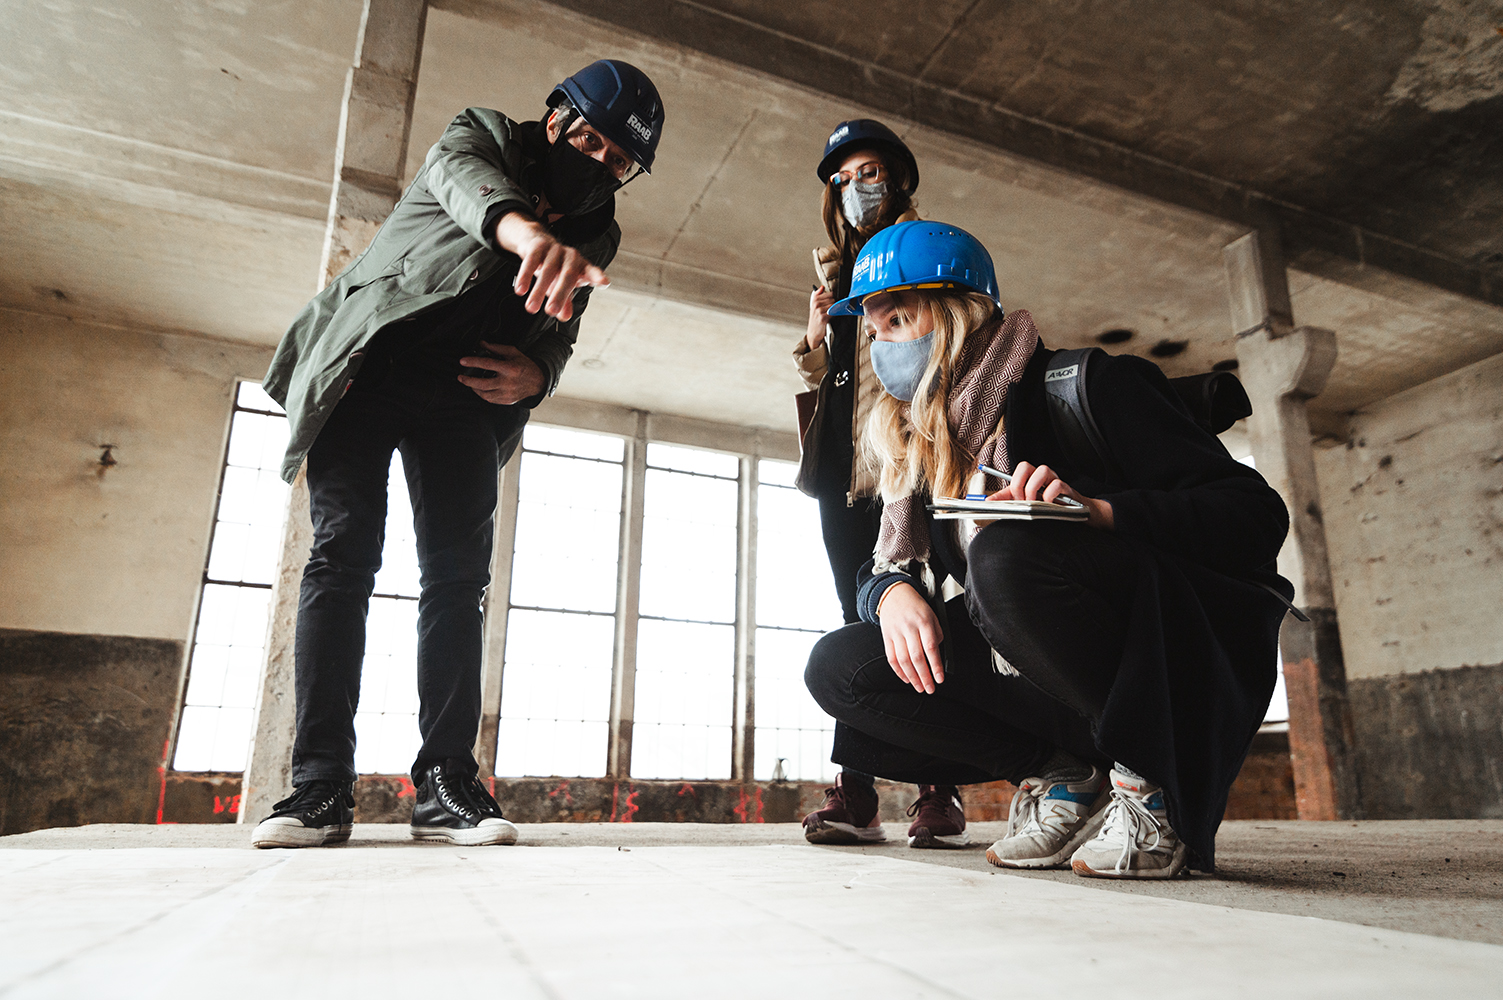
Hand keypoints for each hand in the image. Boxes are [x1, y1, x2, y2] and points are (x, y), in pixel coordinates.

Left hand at [457, 342, 545, 403]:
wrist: (537, 382)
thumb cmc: (525, 367)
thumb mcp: (513, 352)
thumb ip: (496, 348)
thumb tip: (482, 344)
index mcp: (509, 368)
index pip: (487, 364)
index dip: (473, 362)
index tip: (463, 361)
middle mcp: (508, 382)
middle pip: (482, 383)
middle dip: (468, 380)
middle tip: (461, 377)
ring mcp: (507, 393)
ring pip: (484, 394)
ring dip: (474, 388)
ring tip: (470, 383)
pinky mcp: (507, 400)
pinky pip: (490, 399)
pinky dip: (483, 394)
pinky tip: (480, 389)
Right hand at [494, 212, 607, 321]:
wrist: (536, 243)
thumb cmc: (555, 269)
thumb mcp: (561, 285)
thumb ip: (565, 301)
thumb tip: (564, 317)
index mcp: (581, 266)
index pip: (592, 272)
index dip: (598, 277)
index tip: (604, 283)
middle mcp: (571, 256)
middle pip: (567, 276)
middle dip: (559, 295)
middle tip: (551, 312)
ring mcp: (555, 249)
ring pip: (548, 270)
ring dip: (538, 290)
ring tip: (531, 308)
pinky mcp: (538, 245)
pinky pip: (531, 261)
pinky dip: (525, 276)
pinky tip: (521, 290)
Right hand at [805, 285, 834, 351]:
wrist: (813, 332)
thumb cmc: (815, 318)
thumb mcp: (814, 306)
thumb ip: (817, 295)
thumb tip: (821, 287)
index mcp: (814, 300)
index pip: (830, 293)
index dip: (834, 297)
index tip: (834, 300)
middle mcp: (816, 304)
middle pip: (833, 299)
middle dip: (834, 303)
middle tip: (832, 309)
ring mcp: (819, 311)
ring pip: (833, 305)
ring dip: (835, 309)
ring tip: (831, 313)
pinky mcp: (823, 318)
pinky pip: (833, 312)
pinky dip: (834, 314)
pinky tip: (832, 316)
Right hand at [877, 582, 944, 693]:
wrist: (894, 594)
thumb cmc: (916, 607)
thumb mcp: (933, 615)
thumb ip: (936, 635)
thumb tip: (936, 656)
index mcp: (924, 621)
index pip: (930, 647)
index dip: (936, 665)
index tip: (940, 679)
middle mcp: (909, 627)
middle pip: (916, 657)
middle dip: (924, 676)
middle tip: (930, 689)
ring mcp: (896, 633)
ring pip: (903, 660)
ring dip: (912, 677)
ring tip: (919, 687)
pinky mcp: (886, 637)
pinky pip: (891, 657)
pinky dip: (898, 671)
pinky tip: (906, 678)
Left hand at [987, 460, 1114, 529]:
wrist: (1076, 515)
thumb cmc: (1050, 508)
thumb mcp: (1027, 504)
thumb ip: (1008, 501)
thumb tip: (987, 501)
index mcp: (1031, 478)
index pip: (1016, 471)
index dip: (1008, 484)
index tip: (1003, 501)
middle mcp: (1042, 476)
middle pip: (1025, 465)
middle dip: (1019, 484)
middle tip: (1021, 501)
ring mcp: (1055, 480)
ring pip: (1041, 470)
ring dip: (1033, 489)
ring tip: (1034, 504)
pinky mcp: (1067, 489)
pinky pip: (1057, 484)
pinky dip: (1049, 495)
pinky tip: (1048, 505)